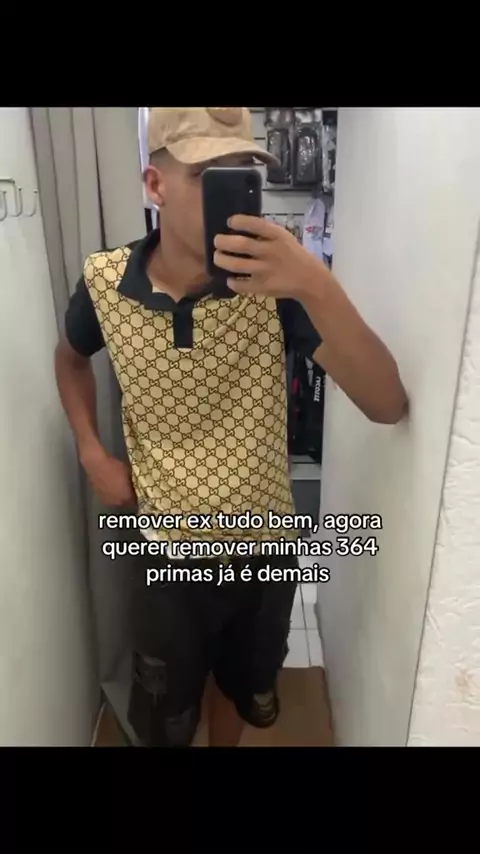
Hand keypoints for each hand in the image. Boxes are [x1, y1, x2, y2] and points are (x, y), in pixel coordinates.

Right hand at [80, 444, 136, 507]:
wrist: (96, 464)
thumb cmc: (114, 467)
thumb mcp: (129, 473)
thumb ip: (132, 483)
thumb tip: (134, 487)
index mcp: (126, 497)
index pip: (134, 502)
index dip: (136, 496)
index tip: (136, 491)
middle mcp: (117, 502)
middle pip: (125, 503)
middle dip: (127, 497)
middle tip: (128, 489)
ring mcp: (107, 500)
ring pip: (116, 501)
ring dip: (118, 497)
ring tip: (119, 488)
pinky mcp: (98, 496)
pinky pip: (108, 497)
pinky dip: (110, 494)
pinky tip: (110, 486)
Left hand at [213, 215, 327, 300]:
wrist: (310, 280)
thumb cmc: (294, 255)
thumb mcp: (284, 238)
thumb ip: (266, 233)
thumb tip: (240, 227)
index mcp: (277, 236)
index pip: (254, 224)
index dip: (238, 221)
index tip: (230, 222)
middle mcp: (270, 252)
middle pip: (240, 244)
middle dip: (223, 242)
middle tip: (217, 241)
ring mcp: (265, 270)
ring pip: (236, 265)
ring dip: (221, 260)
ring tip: (217, 257)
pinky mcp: (262, 287)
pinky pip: (240, 284)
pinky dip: (231, 281)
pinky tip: (229, 278)